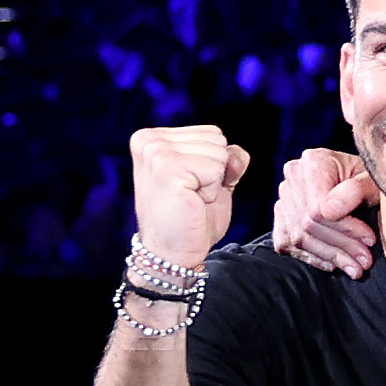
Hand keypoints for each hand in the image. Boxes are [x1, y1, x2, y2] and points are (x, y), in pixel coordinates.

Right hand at [126, 124, 251, 272]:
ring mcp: (156, 152)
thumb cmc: (191, 216)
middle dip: (216, 171)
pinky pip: (216, 169)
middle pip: (217, 139)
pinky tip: (193, 202)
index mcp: (154, 137)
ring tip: (191, 198)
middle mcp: (149, 139)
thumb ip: (228, 158)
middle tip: (193, 195)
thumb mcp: (215, 179)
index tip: (192, 184)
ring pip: (219, 152)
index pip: (212, 133)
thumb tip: (236, 153)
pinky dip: (213, 190)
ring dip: (214, 181)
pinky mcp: (167, 167)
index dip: (214, 163)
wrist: (172, 252)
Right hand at [270, 144, 384, 276]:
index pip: (319, 207)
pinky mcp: (281, 216)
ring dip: (330, 257)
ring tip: (355, 267)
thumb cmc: (370, 181)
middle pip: (308, 224)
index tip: (369, 240)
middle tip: (365, 261)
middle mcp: (293, 176)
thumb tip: (330, 210)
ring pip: (298, 237)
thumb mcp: (375, 181)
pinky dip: (311, 258)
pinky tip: (332, 264)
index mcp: (314, 161)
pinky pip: (287, 244)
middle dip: (341, 247)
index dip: (345, 228)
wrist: (361, 181)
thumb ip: (358, 190)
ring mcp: (284, 196)